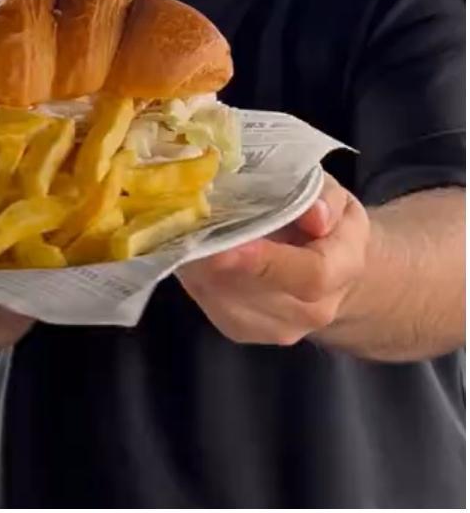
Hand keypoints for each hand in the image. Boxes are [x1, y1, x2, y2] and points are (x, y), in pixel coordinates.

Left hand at [177, 174, 369, 345]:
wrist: (332, 276)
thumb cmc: (329, 227)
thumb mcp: (336, 199)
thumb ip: (324, 198)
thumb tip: (314, 214)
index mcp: (342, 271)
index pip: (309, 275)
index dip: (264, 261)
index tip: (224, 245)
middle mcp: (309, 311)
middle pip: (251, 288)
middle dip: (212, 255)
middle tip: (185, 220)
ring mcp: (273, 328)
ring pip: (220, 296)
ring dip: (195, 262)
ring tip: (185, 227)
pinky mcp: (239, 330)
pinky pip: (207, 301)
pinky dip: (192, 273)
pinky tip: (190, 248)